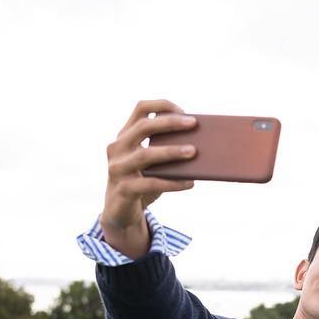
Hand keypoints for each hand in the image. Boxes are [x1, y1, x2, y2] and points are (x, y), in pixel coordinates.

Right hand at [101, 100, 197, 256]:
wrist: (120, 212)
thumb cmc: (142, 182)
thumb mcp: (152, 164)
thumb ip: (166, 151)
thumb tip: (201, 147)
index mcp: (125, 136)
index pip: (140, 109)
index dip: (162, 105)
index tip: (183, 110)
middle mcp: (117, 148)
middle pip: (143, 127)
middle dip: (170, 123)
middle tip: (194, 123)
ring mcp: (118, 168)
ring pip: (146, 154)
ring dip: (172, 151)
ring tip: (194, 151)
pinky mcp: (124, 189)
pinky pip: (150, 183)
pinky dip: (172, 183)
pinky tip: (190, 183)